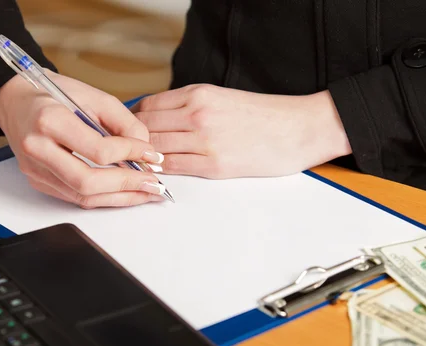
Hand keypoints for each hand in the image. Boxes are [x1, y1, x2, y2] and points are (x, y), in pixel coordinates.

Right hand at [0, 69, 165, 207]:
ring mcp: (34, 169)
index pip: (98, 150)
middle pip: (87, 182)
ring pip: (82, 196)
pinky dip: (103, 197)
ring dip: (119, 197)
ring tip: (145, 192)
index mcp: (50, 120)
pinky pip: (74, 197)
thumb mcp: (94, 97)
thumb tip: (146, 150)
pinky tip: (123, 192)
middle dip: (127, 185)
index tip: (151, 154)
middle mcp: (37, 149)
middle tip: (154, 184)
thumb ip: (124, 123)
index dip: (131, 155)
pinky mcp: (37, 181)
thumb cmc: (54, 94)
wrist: (16, 100)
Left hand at [132, 84, 351, 178]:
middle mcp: (197, 114)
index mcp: (199, 93)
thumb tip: (161, 118)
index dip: (131, 120)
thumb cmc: (265, 115)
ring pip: (155, 149)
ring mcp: (205, 140)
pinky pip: (173, 167)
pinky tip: (155, 172)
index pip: (147, 106)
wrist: (300, 128)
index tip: (127, 130)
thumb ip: (191, 105)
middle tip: (125, 150)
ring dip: (143, 157)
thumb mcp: (223, 97)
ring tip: (137, 163)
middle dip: (132, 140)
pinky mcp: (214, 165)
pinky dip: (159, 170)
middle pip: (146, 128)